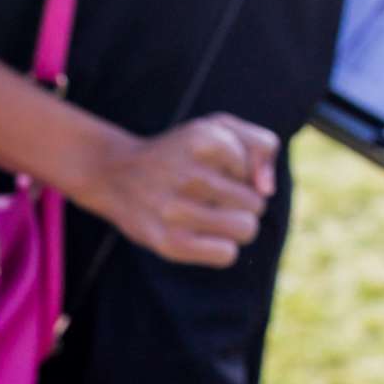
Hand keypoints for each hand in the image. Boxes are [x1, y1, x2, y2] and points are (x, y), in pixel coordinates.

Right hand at [83, 113, 278, 267]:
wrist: (116, 175)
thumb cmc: (179, 152)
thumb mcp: (219, 128)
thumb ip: (260, 146)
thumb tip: (267, 189)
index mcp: (203, 138)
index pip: (260, 164)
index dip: (243, 168)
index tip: (217, 167)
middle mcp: (189, 175)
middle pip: (256, 204)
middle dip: (240, 202)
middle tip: (211, 197)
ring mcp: (176, 211)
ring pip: (245, 229)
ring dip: (232, 225)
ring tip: (208, 216)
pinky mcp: (168, 243)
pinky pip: (226, 254)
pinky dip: (221, 248)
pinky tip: (202, 236)